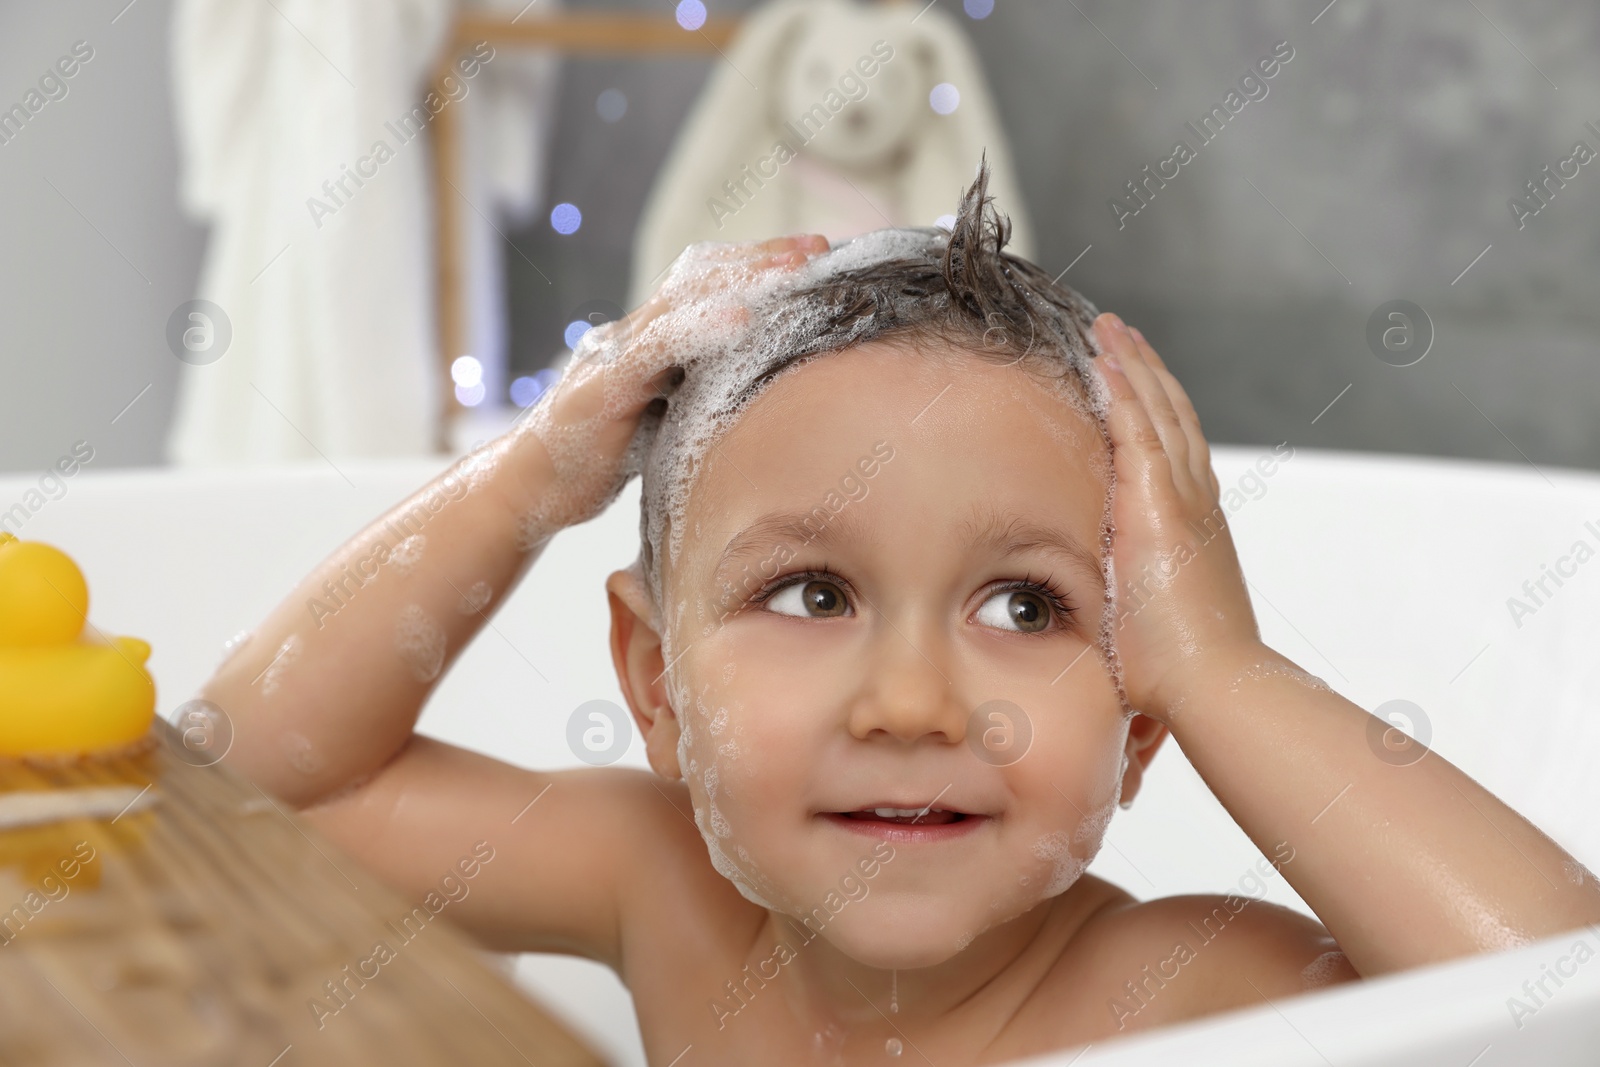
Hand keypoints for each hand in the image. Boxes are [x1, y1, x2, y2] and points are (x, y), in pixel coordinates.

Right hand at [501, 233, 830, 536]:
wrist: (528, 492)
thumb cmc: (594, 460)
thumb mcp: (661, 422)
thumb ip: (695, 397)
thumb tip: (755, 393)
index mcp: (649, 343)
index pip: (709, 288)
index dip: (759, 268)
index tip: (816, 256)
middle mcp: (633, 336)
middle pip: (701, 278)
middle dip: (761, 259)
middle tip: (820, 247)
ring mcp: (616, 356)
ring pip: (681, 300)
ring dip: (741, 281)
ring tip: (791, 271)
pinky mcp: (603, 387)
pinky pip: (655, 348)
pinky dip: (698, 329)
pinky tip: (740, 322)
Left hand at [1090, 313, 1261, 720]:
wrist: (1212, 681)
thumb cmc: (1184, 669)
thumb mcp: (1157, 617)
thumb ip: (1138, 598)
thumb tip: (1118, 616)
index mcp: (1193, 524)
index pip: (1173, 448)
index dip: (1154, 407)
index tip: (1134, 376)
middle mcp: (1194, 500)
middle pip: (1169, 415)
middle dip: (1143, 370)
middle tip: (1119, 331)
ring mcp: (1180, 498)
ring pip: (1154, 411)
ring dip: (1130, 364)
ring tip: (1107, 327)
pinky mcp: (1159, 503)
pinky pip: (1136, 430)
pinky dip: (1120, 390)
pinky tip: (1101, 359)